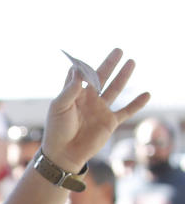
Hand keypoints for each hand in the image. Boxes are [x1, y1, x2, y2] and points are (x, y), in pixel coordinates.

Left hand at [42, 48, 149, 171]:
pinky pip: (126, 111)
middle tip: (118, 50)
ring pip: (115, 89)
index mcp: (74, 94)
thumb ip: (70, 89)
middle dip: (109, 64)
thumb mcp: (59, 107)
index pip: (80, 76)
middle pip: (101, 78)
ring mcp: (100, 110)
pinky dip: (137, 104)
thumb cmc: (57, 130)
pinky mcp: (110, 122)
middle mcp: (88, 100)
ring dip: (124, 76)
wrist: (64, 153)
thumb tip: (78, 70)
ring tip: (131, 61)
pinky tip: (146, 94)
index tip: (81, 59)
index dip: (82, 67)